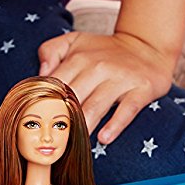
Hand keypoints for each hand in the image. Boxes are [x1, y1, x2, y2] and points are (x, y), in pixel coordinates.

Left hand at [37, 28, 174, 144]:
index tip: (37, 123)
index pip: (56, 84)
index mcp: (79, 58)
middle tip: (52, 141)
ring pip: (96, 107)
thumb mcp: (75, 41)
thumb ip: (50, 51)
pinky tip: (104, 138)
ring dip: (83, 127)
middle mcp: (99, 67)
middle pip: (73, 99)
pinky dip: (115, 125)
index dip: (44, 104)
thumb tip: (40, 75)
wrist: (147, 45)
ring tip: (74, 143)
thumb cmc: (104, 50)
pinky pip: (127, 110)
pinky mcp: (141, 89)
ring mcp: (121, 79)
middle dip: (61, 120)